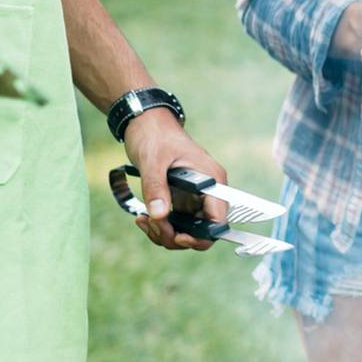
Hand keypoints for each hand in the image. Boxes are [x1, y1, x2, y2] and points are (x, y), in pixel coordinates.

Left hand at [123, 108, 227, 250]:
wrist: (147, 125)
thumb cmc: (155, 136)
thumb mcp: (153, 161)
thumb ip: (156, 188)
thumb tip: (159, 215)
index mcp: (212, 181)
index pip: (218, 220)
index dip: (202, 236)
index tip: (178, 237)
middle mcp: (209, 193)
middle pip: (202, 231)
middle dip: (176, 236)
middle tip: (152, 225)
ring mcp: (195, 198)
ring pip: (188, 231)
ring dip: (164, 233)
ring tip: (143, 220)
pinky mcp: (182, 201)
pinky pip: (176, 224)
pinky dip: (159, 226)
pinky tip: (143, 218)